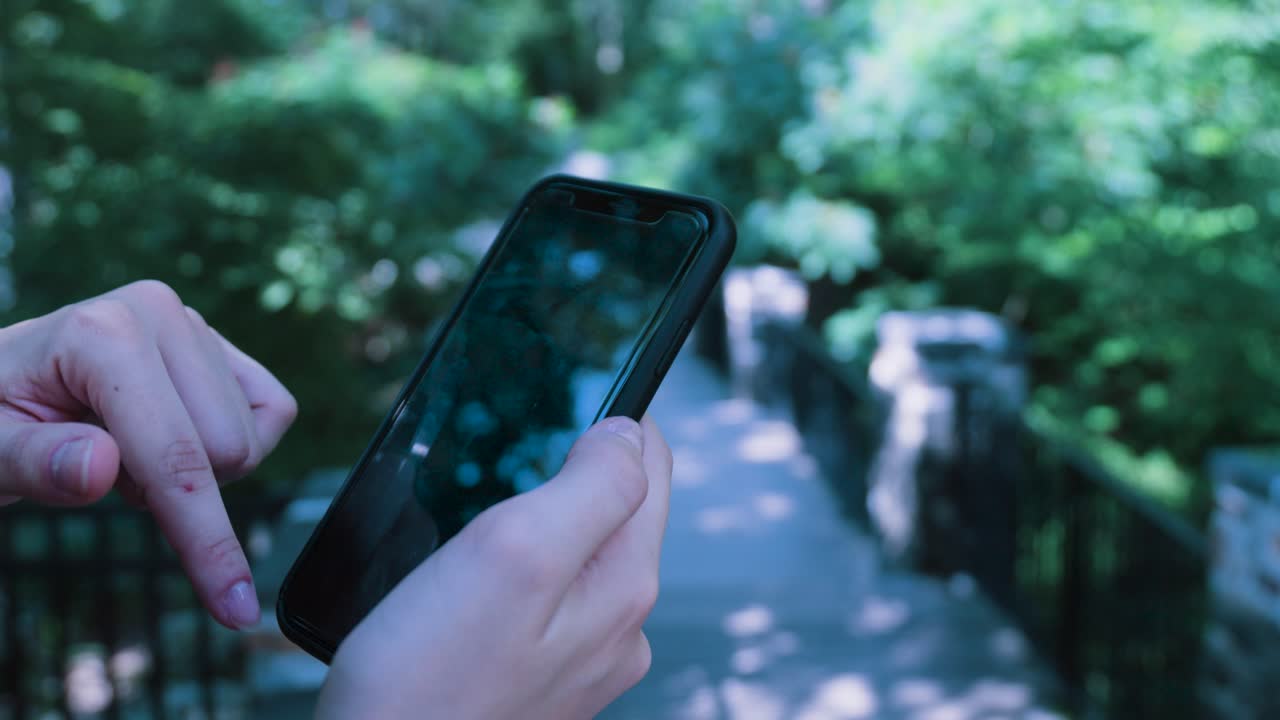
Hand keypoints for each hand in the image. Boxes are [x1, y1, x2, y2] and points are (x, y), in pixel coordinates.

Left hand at [0, 280, 296, 628]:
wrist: (3, 383)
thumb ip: (33, 464)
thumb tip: (100, 468)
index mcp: (102, 334)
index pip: (174, 456)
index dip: (203, 540)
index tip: (234, 608)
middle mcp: (159, 313)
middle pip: (226, 451)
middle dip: (177, 491)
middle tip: (110, 474)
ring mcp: (194, 324)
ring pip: (250, 440)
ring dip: (197, 470)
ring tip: (130, 449)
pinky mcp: (222, 342)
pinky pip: (273, 412)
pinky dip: (239, 446)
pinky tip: (179, 436)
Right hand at [317, 415, 671, 719]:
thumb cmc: (427, 678)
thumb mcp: (515, 552)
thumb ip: (591, 487)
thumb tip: (630, 435)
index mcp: (624, 584)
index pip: (653, 465)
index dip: (613, 421)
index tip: (562, 403)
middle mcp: (619, 626)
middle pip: (617, 510)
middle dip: (571, 473)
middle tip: (506, 464)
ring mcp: (582, 660)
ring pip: (579, 555)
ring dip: (539, 524)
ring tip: (481, 526)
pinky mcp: (541, 681)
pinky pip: (547, 601)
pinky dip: (518, 575)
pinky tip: (471, 585)